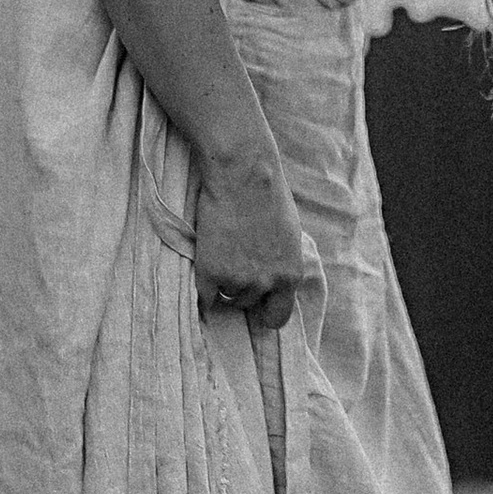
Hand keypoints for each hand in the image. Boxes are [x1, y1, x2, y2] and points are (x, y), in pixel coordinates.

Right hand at [192, 145, 310, 330]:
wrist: (243, 176)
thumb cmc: (269, 198)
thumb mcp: (290, 236)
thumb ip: (283, 263)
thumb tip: (275, 281)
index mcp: (290, 276)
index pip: (279, 317)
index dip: (267, 313)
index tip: (258, 309)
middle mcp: (265, 284)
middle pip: (248, 304)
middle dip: (242, 291)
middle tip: (235, 267)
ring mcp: (237, 280)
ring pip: (226, 297)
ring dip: (223, 283)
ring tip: (222, 254)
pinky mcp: (210, 272)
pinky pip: (204, 298)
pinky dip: (202, 291)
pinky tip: (204, 275)